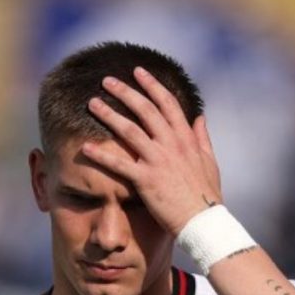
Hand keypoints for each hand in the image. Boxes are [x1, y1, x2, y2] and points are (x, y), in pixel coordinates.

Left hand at [81, 66, 223, 235]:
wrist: (203, 222)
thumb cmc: (206, 195)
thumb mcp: (210, 162)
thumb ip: (202, 138)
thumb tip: (200, 117)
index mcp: (186, 138)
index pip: (167, 103)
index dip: (152, 85)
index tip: (138, 72)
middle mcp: (171, 144)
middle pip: (145, 109)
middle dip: (125, 91)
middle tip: (107, 80)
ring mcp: (158, 160)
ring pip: (129, 130)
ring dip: (109, 114)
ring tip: (92, 103)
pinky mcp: (146, 180)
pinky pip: (119, 164)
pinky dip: (101, 155)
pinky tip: (85, 148)